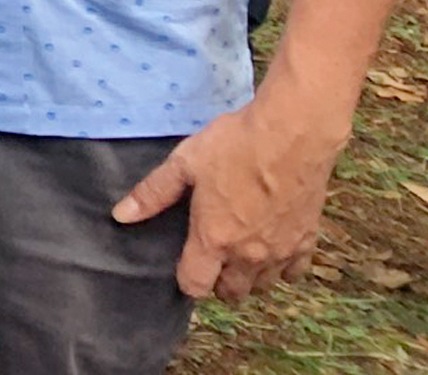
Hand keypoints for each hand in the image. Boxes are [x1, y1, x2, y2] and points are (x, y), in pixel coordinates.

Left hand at [114, 82, 349, 300]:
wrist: (292, 135)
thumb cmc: (234, 146)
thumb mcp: (184, 164)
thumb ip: (152, 193)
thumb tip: (120, 215)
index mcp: (214, 239)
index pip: (196, 286)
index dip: (186, 280)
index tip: (183, 262)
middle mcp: (249, 255)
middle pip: (232, 293)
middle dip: (218, 281)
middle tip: (211, 255)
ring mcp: (282, 251)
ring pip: (263, 285)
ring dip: (249, 276)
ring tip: (238, 250)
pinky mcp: (308, 240)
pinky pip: (295, 272)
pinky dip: (282, 266)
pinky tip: (271, 244)